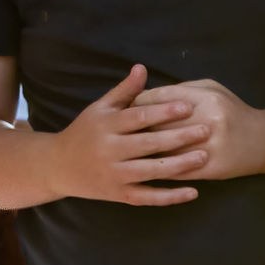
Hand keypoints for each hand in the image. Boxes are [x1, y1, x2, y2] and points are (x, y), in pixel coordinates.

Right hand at [45, 65, 207, 205]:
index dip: (163, 112)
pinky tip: (193, 192)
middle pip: (147, 144)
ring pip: (150, 171)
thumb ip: (125, 91)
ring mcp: (114, 175)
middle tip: (206, 130)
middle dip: (178, 137)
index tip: (188, 106)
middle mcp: (109, 151)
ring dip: (179, 166)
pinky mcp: (119, 195)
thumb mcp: (100, 108)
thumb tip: (142, 67)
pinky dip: (170, 197)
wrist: (57, 167)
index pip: (138, 117)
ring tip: (204, 156)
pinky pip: (147, 197)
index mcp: (106, 126)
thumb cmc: (85, 132)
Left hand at [132, 78, 264, 178]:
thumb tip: (147, 93)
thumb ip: (182, 89)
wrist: (263, 141)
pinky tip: (144, 167)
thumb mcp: (213, 89)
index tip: (126, 108)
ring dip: (142, 151)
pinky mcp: (210, 169)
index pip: (160, 98)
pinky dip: (157, 168)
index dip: (138, 103)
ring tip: (127, 150)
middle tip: (120, 132)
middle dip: (135, 128)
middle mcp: (208, 121)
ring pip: (164, 150)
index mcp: (207, 98)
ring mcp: (209, 147)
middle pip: (158, 124)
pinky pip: (175, 170)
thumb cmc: (233, 111)